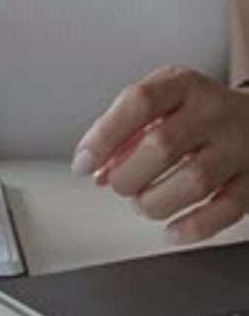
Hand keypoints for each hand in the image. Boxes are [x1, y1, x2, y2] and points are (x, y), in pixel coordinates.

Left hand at [72, 67, 248, 243]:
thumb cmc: (198, 111)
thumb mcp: (162, 102)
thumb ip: (125, 130)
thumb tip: (95, 169)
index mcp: (182, 85)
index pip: (139, 103)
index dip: (104, 136)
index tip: (83, 163)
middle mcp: (212, 111)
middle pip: (162, 145)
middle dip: (128, 175)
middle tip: (119, 185)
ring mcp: (237, 145)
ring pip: (194, 180)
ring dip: (155, 201)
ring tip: (143, 202)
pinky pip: (226, 208)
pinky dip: (194, 226)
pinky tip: (172, 231)